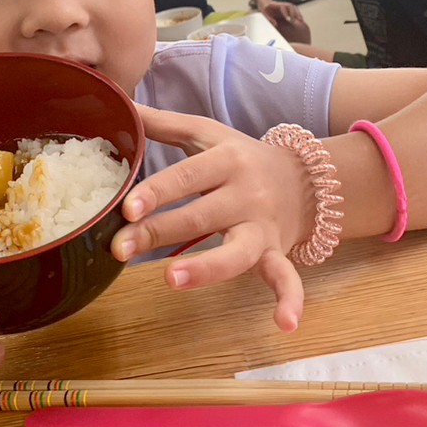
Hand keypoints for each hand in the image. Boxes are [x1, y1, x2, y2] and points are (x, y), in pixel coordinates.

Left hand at [110, 109, 314, 331]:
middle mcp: (245, 193)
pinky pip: (285, 276)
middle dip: (157, 233)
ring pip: (237, 251)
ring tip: (171, 280)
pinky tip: (284, 324)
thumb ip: (162, 123)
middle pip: (199, 216)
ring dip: (206, 268)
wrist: (308, 179)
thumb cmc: (241, 156)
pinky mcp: (277, 252)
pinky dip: (289, 299)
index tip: (127, 208)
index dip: (156, 191)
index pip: (186, 176)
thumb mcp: (206, 133)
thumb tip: (118, 102)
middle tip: (119, 248)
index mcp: (225, 160)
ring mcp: (263, 226)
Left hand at [260, 0, 302, 31]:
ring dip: (298, 14)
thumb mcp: (264, 13)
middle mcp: (283, 4)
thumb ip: (269, 18)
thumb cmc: (264, 8)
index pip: (283, 7)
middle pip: (291, 6)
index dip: (286, 13)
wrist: (265, 1)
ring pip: (294, 8)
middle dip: (295, 13)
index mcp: (277, 5)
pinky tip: (301, 20)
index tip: (287, 19)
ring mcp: (286, 6)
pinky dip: (298, 14)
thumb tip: (276, 24)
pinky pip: (294, 10)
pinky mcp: (287, 9)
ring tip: (302, 21)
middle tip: (297, 21)